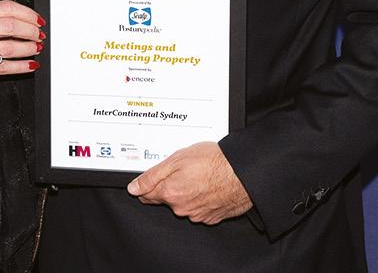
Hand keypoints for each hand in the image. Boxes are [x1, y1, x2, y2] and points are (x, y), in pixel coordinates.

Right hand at [0, 0, 43, 90]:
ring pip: (10, 48)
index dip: (27, 13)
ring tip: (37, 48)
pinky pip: (5, 68)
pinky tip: (31, 65)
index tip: (37, 19)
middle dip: (31, 31)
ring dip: (29, 48)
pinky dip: (22, 67)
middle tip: (39, 35)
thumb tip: (25, 20)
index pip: (6, 8)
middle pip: (10, 26)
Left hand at [126, 141, 252, 224]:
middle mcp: (181, 208)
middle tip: (181, 170)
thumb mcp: (176, 159)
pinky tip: (208, 186)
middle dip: (169, 186)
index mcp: (170, 193)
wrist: (243, 173)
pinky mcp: (211, 217)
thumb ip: (151, 176)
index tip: (148, 180)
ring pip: (183, 204)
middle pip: (165, 199)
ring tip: (199, 175)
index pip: (146, 194)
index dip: (146, 185)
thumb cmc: (214, 162)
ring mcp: (197, 215)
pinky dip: (200, 199)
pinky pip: (199, 209)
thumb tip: (134, 187)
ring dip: (186, 192)